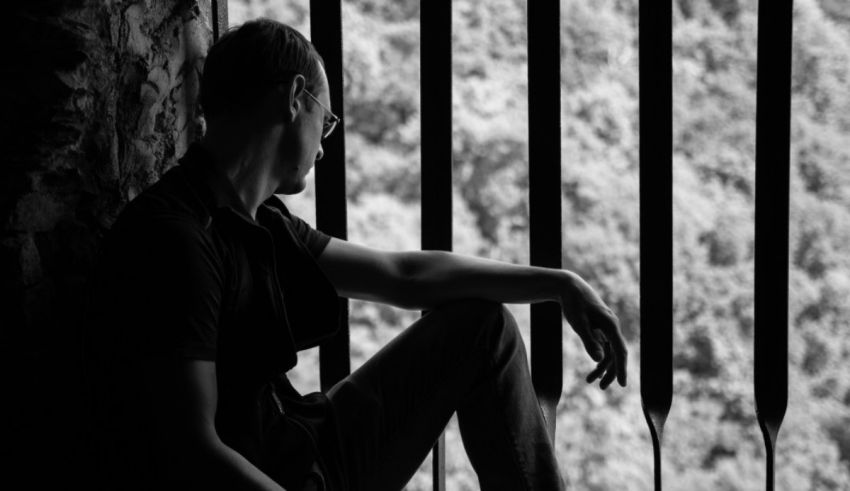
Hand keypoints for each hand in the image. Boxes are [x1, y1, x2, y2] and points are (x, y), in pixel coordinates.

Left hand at [559, 271, 627, 389]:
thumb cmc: (574, 304)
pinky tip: (593, 367)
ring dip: (602, 367)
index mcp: (610, 325)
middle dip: (610, 372)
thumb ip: (589, 341)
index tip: (622, 384)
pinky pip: (604, 346)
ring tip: (590, 381)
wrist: (569, 287)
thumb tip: (598, 360)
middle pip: (616, 354)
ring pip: (610, 351)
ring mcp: (607, 327)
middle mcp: (612, 326)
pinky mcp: (600, 327)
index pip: (620, 351)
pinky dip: (599, 356)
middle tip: (601, 388)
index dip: (621, 369)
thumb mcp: (578, 324)